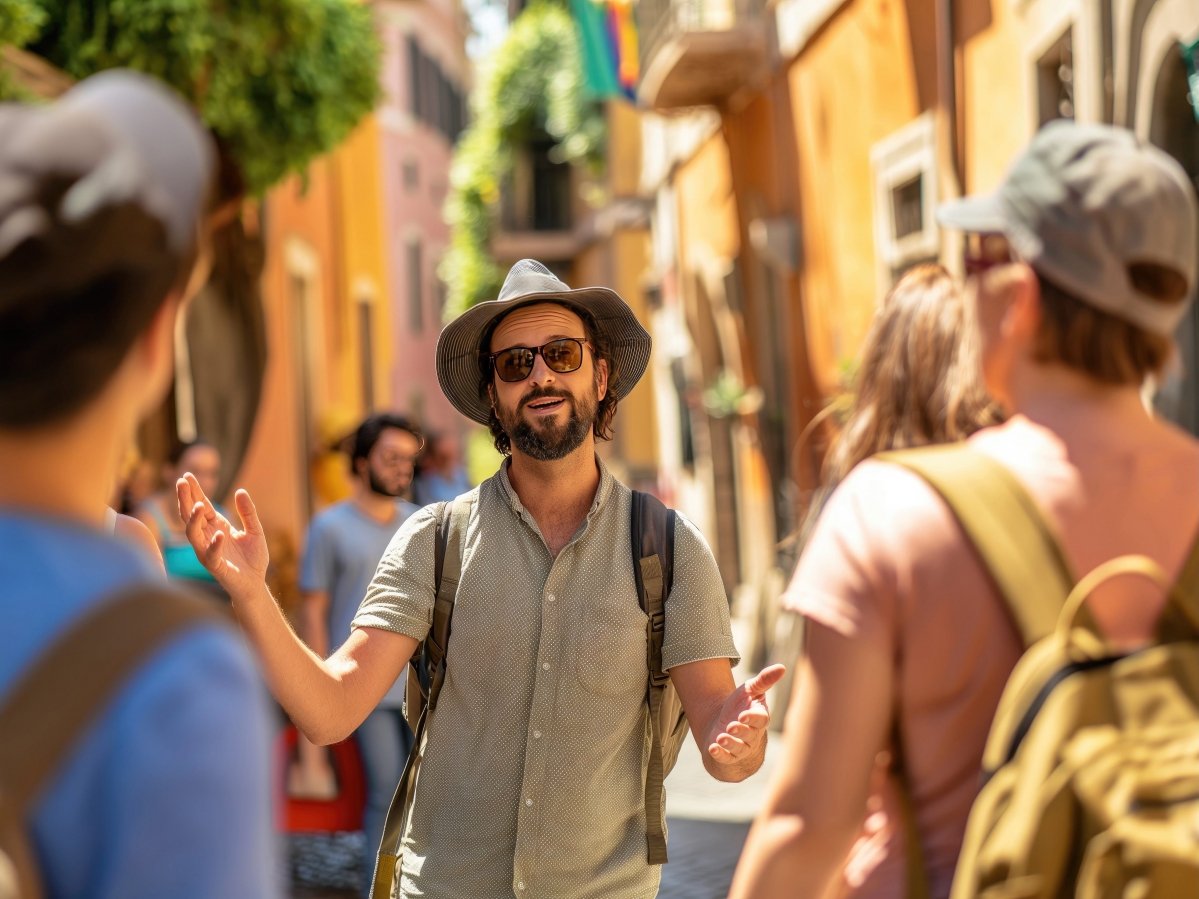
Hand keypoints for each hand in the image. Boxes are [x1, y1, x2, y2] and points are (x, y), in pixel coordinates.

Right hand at [176, 473, 268, 595]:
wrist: (255, 583)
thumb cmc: (252, 558)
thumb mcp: (255, 530)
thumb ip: (248, 512)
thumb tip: (241, 491)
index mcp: (216, 526)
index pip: (201, 505)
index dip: (194, 491)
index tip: (187, 475)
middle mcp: (207, 537)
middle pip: (191, 515)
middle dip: (185, 499)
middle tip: (181, 482)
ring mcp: (208, 551)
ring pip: (193, 534)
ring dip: (195, 520)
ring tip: (201, 506)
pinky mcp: (215, 566)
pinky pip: (211, 555)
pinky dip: (215, 544)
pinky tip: (221, 534)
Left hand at [707, 663, 785, 765]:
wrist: (723, 724)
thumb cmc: (740, 705)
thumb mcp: (750, 690)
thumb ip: (764, 680)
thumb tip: (782, 667)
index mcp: (759, 718)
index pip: (761, 720)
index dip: (753, 718)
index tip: (743, 715)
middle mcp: (752, 734)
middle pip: (750, 735)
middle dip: (741, 731)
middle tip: (731, 726)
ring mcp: (741, 747)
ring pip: (739, 749)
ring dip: (730, 744)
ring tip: (720, 737)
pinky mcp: (728, 756)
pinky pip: (726, 758)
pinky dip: (720, 754)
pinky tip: (712, 748)